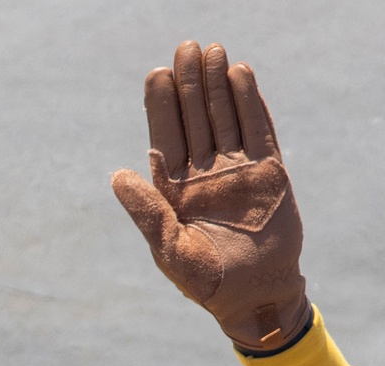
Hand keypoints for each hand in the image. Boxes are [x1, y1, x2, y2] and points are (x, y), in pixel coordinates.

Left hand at [111, 40, 310, 352]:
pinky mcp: (268, 173)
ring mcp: (237, 171)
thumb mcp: (171, 252)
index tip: (156, 73)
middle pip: (195, 119)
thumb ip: (148, 214)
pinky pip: (257, 130)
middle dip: (189, 84)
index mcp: (175, 191)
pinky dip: (249, 103)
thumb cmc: (208, 283)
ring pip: (225, 117)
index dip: (161, 106)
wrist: (255, 297)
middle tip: (185, 48)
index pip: (165, 137)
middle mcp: (204, 174)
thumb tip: (116, 176)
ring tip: (211, 51)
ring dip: (217, 85)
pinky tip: (240, 73)